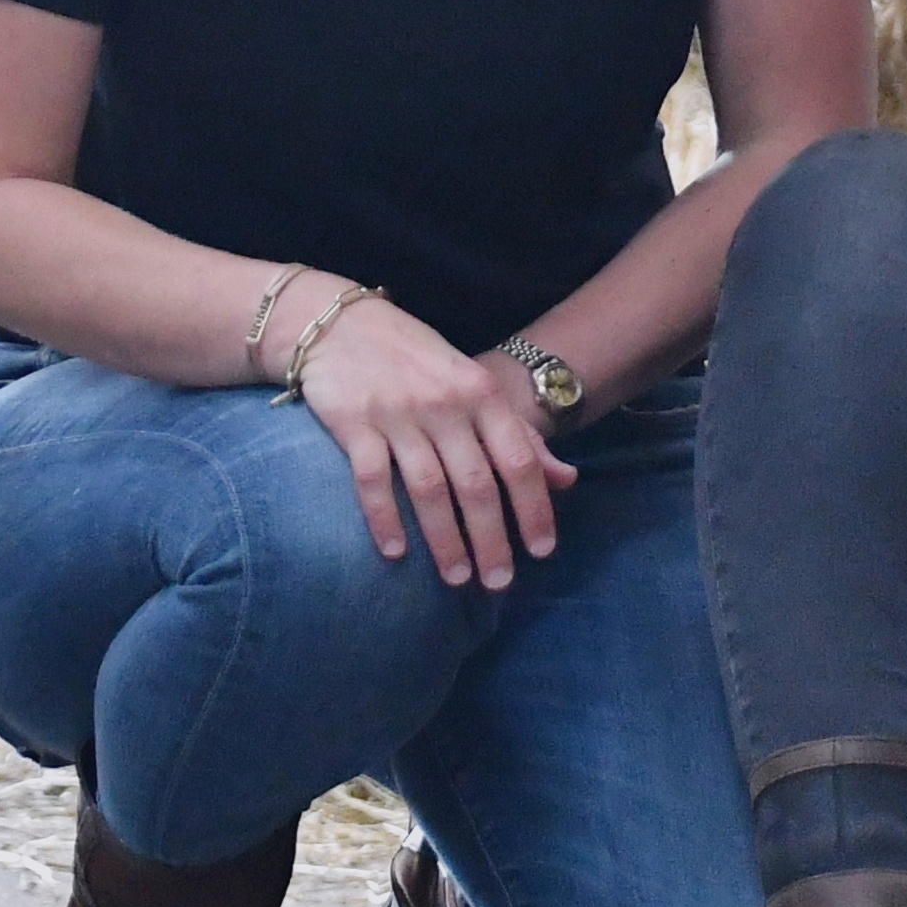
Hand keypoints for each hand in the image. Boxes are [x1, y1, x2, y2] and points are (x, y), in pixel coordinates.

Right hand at [293, 295, 579, 590]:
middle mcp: (445, 405)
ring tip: (457, 577)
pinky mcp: (353, 423)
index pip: (518, 461)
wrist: (339, 323)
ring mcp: (398, 414)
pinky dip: (384, 520)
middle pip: (476, 484)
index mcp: (482, 394)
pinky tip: (394, 554)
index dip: (534, 508)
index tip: (542, 551)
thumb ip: (518, 435)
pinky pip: (372, 480)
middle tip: (498, 583)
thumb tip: (566, 480)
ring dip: (444, 540)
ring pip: (429, 489)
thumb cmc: (417, 362)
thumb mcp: (475, 386)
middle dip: (491, 539)